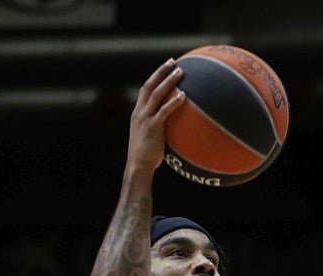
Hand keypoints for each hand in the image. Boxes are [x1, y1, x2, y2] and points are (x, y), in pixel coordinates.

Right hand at [126, 59, 186, 174]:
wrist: (138, 166)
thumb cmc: (147, 156)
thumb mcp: (151, 138)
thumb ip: (160, 128)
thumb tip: (175, 127)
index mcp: (138, 113)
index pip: (146, 89)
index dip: (155, 76)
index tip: (166, 67)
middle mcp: (140, 112)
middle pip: (149, 85)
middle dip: (161, 72)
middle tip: (173, 61)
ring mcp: (145, 118)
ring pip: (156, 94)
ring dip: (168, 81)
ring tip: (180, 72)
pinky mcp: (152, 127)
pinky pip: (164, 111)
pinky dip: (173, 102)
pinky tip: (184, 96)